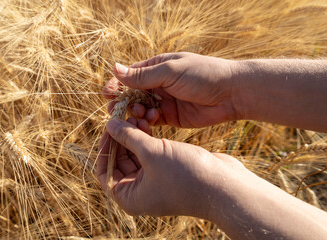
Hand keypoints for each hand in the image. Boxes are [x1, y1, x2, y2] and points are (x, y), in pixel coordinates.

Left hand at [96, 118, 245, 216]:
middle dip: (120, 138)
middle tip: (121, 116)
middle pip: (119, 161)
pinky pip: (149, 153)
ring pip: (135, 155)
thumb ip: (129, 137)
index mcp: (128, 197)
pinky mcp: (166, 171)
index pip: (104, 170)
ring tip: (136, 116)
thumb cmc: (185, 175)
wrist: (223, 185)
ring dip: (134, 136)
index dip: (104, 147)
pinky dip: (147, 139)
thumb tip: (109, 124)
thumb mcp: (152, 153)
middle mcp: (139, 192)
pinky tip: (147, 122)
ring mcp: (153, 182)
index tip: (108, 127)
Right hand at [102, 52, 239, 127]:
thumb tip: (115, 69)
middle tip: (116, 112)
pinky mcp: (171, 117)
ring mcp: (164, 101)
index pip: (130, 76)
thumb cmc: (203, 75)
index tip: (106, 94)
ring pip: (140, 110)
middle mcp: (158, 84)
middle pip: (132, 95)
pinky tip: (151, 121)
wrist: (231, 93)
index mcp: (157, 68)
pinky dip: (147, 122)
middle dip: (123, 103)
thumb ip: (143, 75)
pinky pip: (152, 121)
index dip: (116, 85)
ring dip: (136, 114)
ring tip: (141, 116)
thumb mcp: (170, 72)